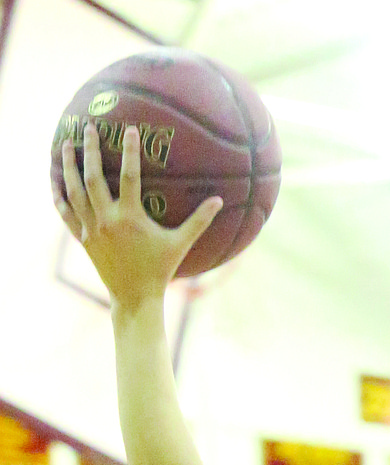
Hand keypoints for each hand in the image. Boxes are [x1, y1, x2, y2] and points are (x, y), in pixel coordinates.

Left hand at [57, 120, 220, 306]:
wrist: (135, 298)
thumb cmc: (160, 270)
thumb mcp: (180, 244)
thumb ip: (199, 222)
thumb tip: (219, 200)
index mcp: (130, 218)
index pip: (130, 176)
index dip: (131, 151)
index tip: (130, 130)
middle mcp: (107, 220)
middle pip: (93, 177)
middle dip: (90, 149)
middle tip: (88, 126)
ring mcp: (91, 229)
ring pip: (74, 191)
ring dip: (69, 165)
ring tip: (67, 144)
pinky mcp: (83, 239)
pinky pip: (65, 212)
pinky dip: (58, 195)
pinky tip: (54, 180)